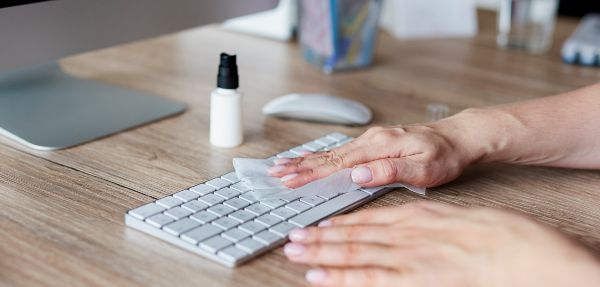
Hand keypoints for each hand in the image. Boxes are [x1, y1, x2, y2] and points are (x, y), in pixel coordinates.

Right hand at [269, 123, 478, 188]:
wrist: (458, 137)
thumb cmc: (445, 155)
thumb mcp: (424, 168)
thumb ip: (390, 171)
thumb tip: (358, 174)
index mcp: (379, 146)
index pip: (337, 163)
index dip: (310, 173)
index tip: (290, 179)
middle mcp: (371, 139)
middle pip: (327, 155)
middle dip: (299, 165)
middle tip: (275, 171)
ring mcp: (371, 140)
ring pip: (331, 151)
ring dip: (306, 159)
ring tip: (284, 164)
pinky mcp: (374, 143)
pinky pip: (341, 150)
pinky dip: (321, 155)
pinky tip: (312, 157)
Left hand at [283, 201, 599, 286]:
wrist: (531, 255)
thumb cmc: (505, 238)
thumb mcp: (461, 219)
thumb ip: (430, 224)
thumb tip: (409, 231)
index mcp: (420, 216)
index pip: (369, 218)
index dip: (340, 222)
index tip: (320, 225)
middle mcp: (408, 234)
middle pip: (354, 233)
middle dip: (321, 237)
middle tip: (294, 239)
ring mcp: (409, 257)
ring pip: (354, 253)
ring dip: (322, 254)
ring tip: (296, 253)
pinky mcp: (415, 280)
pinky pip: (370, 279)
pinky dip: (341, 277)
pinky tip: (320, 278)